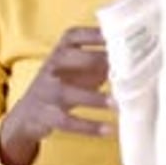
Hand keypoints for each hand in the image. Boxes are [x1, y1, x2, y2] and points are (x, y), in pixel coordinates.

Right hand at [0, 27, 114, 164]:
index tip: (118, 35)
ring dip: (94, 98)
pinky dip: (89, 126)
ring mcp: (46, 91)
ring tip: (117, 104)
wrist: (29, 112)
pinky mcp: (46, 115)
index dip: (95, 35)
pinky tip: (108, 129)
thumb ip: (101, 61)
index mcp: (60, 51)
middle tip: (122, 69)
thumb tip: (136, 56)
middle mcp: (50, 67)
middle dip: (94, 61)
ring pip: (68, 92)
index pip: (74, 36)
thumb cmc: (64, 84)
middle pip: (68, 58)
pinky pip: (67, 121)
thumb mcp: (78, 68)